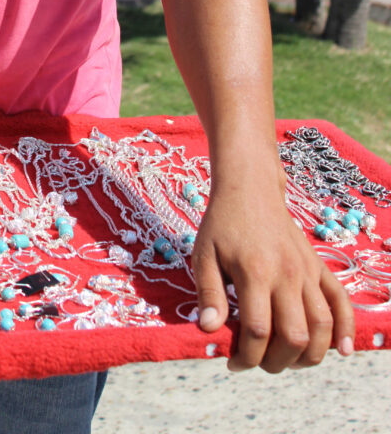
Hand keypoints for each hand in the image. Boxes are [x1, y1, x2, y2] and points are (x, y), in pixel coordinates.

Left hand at [192, 178, 354, 372]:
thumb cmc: (222, 224)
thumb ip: (208, 294)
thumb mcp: (204, 255)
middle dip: (276, 362)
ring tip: (288, 360)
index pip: (258, 331)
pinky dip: (346, 329)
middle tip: (258, 361)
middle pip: (294, 336)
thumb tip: (209, 331)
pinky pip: (341, 301)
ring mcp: (307, 271)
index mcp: (254, 272)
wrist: (250, 189)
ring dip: (309, 355)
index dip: (246, 357)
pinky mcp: (318, 267)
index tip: (232, 361)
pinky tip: (342, 350)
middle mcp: (286, 274)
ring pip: (322, 326)